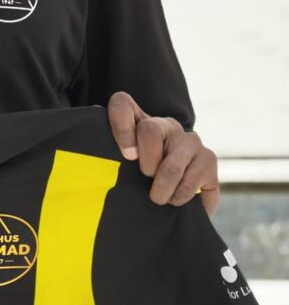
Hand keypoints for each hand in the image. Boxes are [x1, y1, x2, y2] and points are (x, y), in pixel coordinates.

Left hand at [107, 91, 219, 215]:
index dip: (120, 124)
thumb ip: (108, 155)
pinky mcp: (209, 159)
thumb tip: (94, 144)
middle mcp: (167, 125)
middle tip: (145, 178)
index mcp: (140, 120)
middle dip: (144, 164)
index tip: (127, 155)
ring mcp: (191, 140)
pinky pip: (192, 181)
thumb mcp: (123, 166)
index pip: (122, 104)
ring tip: (158, 197)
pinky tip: (176, 199)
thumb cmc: (141, 179)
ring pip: (171, 165)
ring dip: (161, 190)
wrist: (177, 196)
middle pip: (150, 129)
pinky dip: (179, 198)